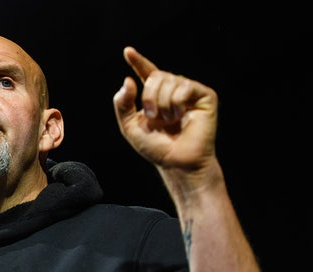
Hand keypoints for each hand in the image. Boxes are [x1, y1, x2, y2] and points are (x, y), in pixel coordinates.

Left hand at [112, 46, 218, 171]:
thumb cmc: (156, 147)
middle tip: (152, 116)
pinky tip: (181, 116)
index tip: (128, 51)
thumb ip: (123, 103)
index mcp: (156, 95)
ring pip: (170, 80)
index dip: (138, 61)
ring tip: (169, 120)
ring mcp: (190, 92)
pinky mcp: (206, 96)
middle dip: (149, 96)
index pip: (147, 73)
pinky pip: (185, 86)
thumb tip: (127, 80)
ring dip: (162, 103)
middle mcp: (174, 90)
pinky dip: (177, 102)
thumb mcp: (130, 126)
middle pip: (156, 75)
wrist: (177, 162)